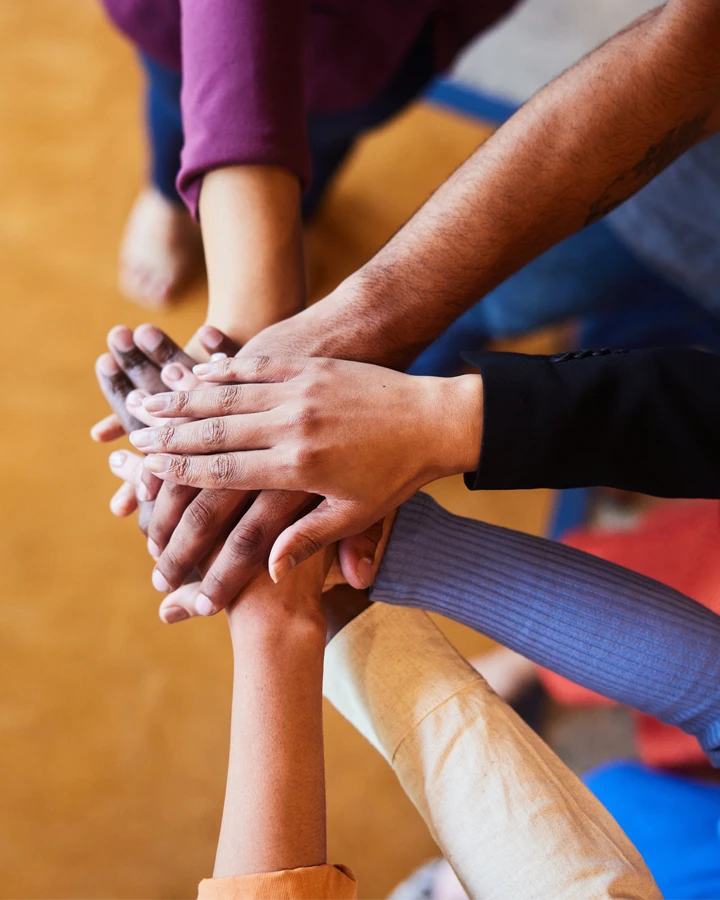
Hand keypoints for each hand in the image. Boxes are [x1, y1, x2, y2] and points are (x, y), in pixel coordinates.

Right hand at [92, 325, 380, 613]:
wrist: (435, 419)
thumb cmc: (397, 475)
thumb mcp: (356, 514)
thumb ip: (308, 540)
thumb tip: (267, 571)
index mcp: (299, 466)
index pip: (225, 469)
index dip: (182, 470)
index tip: (148, 468)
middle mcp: (292, 424)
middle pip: (215, 429)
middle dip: (170, 433)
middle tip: (135, 433)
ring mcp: (300, 390)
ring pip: (228, 394)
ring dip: (185, 397)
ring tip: (148, 399)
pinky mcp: (311, 368)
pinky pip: (256, 366)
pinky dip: (222, 370)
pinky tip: (197, 372)